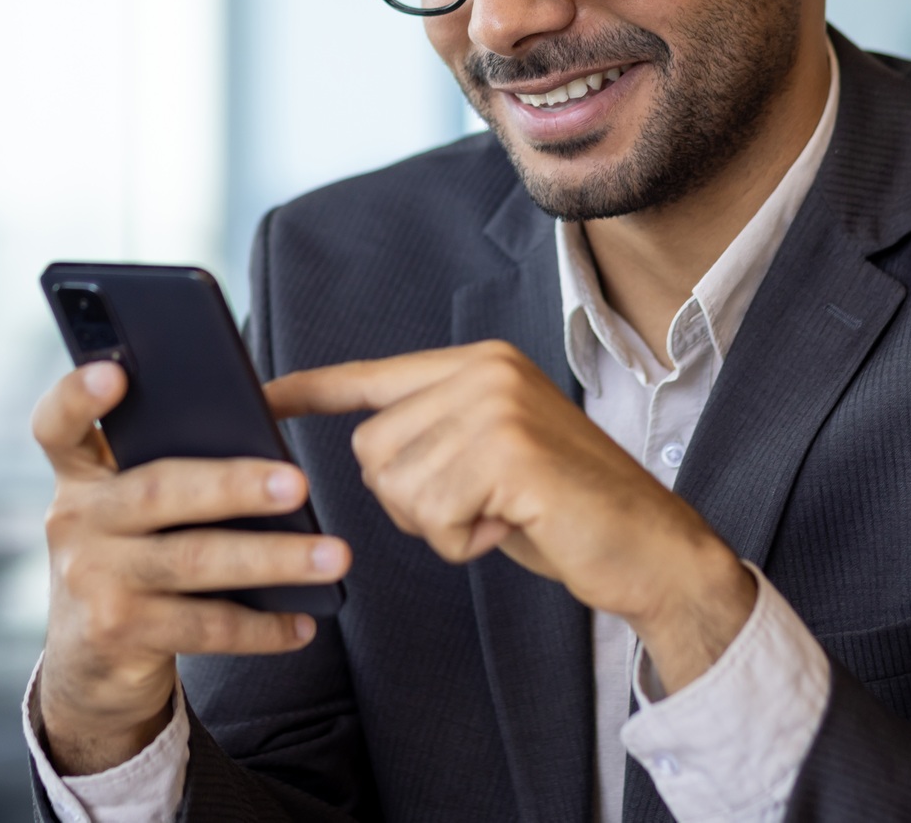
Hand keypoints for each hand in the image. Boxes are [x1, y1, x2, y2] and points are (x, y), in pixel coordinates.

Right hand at [30, 361, 351, 775]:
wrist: (88, 666)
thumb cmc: (129, 563)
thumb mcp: (125, 514)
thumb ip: (164, 473)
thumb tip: (266, 450)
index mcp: (80, 477)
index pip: (57, 426)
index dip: (77, 398)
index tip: (113, 372)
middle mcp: (76, 522)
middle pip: (157, 491)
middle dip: (234, 485)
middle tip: (299, 482)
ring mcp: (91, 580)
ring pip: (193, 561)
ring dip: (272, 559)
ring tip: (332, 556)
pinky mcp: (116, 634)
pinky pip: (203, 625)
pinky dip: (261, 626)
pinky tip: (302, 623)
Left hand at [266, 341, 754, 693]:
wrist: (651, 547)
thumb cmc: (564, 512)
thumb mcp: (489, 459)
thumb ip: (434, 439)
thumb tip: (367, 452)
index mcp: (478, 363)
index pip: (371, 376)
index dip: (309, 391)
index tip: (258, 399)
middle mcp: (485, 370)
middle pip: (371, 450)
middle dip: (411, 500)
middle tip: (478, 507)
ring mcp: (497, 405)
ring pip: (396, 486)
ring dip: (440, 524)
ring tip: (500, 514)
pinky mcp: (508, 450)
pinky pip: (432, 515)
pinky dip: (463, 541)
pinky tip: (511, 527)